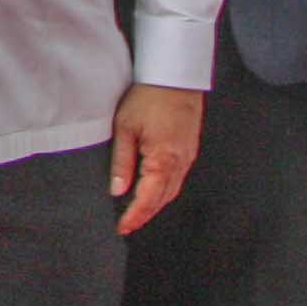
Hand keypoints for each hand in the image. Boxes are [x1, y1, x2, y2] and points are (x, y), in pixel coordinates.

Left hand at [111, 83, 203, 232]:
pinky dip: (164, 190)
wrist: (174, 77)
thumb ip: (122, 162)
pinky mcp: (189, 150)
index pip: (148, 198)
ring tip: (136, 213)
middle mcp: (180, 162)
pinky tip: (152, 191)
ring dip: (155, 204)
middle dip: (145, 214)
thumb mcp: (125, 128)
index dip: (135, 215)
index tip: (122, 227)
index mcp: (164, 160)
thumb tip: (117, 190)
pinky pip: (177, 178)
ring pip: (172, 190)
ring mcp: (188, 157)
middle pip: (163, 198)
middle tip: (127, 225)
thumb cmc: (147, 98)